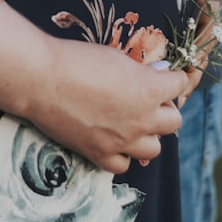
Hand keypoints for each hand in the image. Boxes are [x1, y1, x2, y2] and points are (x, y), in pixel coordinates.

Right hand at [24, 38, 195, 173]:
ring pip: (154, 149)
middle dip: (164, 108)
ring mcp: (122, 140)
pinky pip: (123, 165)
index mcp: (150, 89)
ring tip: (132, 122)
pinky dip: (122, 154)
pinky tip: (113, 139)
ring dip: (148, 134)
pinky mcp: (99, 154)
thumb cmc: (76, 59)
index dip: (173, 79)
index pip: (179, 85)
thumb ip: (140, 70)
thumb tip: (155, 74)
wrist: (42, 79)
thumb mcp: (116, 56)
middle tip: (148, 99)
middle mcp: (142, 119)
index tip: (165, 76)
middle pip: (174, 122)